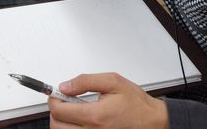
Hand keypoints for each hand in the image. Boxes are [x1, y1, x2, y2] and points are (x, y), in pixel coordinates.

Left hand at [48, 73, 168, 128]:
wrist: (153, 120)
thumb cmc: (135, 103)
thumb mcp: (112, 82)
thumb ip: (85, 81)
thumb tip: (65, 86)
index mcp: (95, 116)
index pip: (59, 111)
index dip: (53, 99)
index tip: (56, 94)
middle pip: (57, 126)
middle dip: (55, 112)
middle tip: (62, 102)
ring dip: (62, 123)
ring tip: (72, 112)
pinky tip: (79, 121)